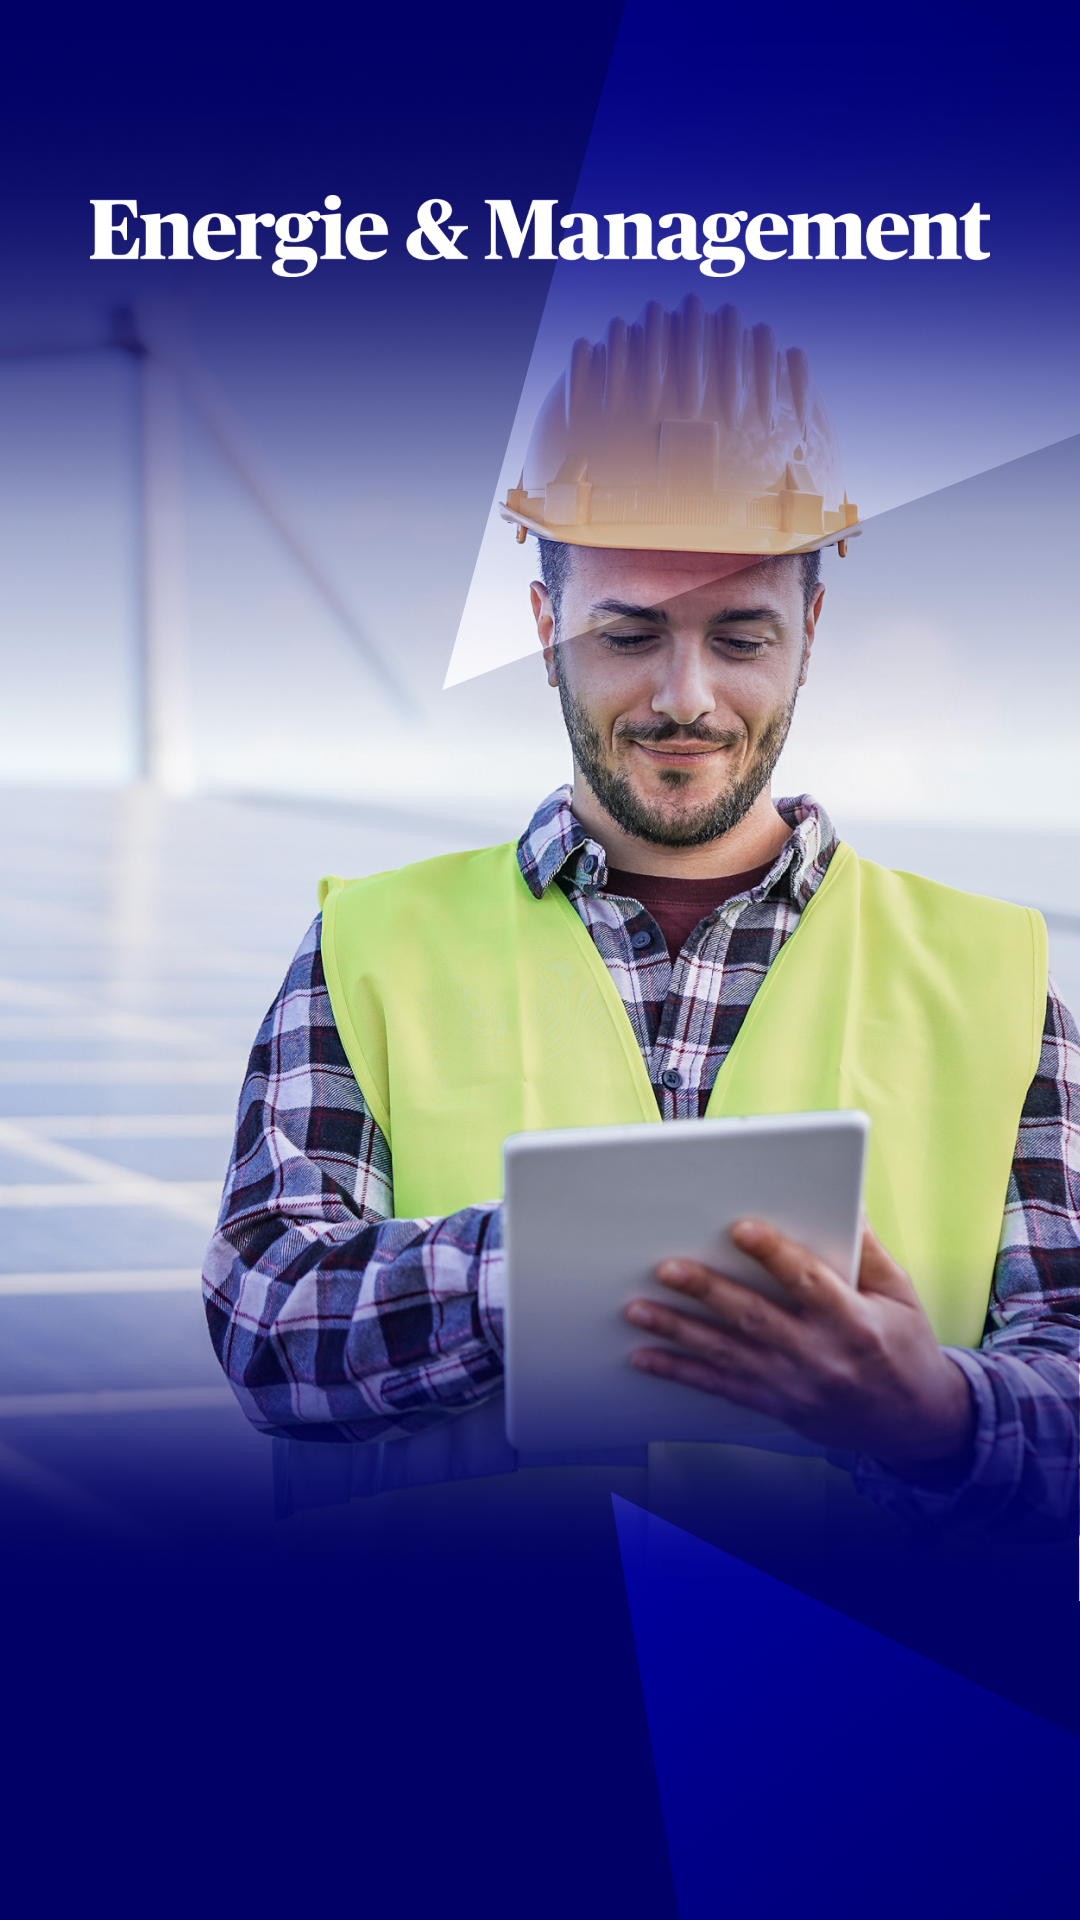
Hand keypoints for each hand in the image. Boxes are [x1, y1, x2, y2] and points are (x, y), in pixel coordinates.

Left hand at [624, 1220, 975, 1480]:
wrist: (913, 1423)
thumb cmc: (905, 1348)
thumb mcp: (900, 1295)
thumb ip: (868, 1251)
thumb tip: (847, 1201)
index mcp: (855, 1323)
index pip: (809, 1283)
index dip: (775, 1255)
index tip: (741, 1229)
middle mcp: (820, 1357)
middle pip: (755, 1318)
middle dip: (707, 1291)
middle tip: (666, 1268)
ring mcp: (793, 1385)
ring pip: (726, 1354)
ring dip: (677, 1331)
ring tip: (637, 1309)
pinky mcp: (775, 1404)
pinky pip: (720, 1387)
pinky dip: (680, 1372)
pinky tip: (646, 1357)